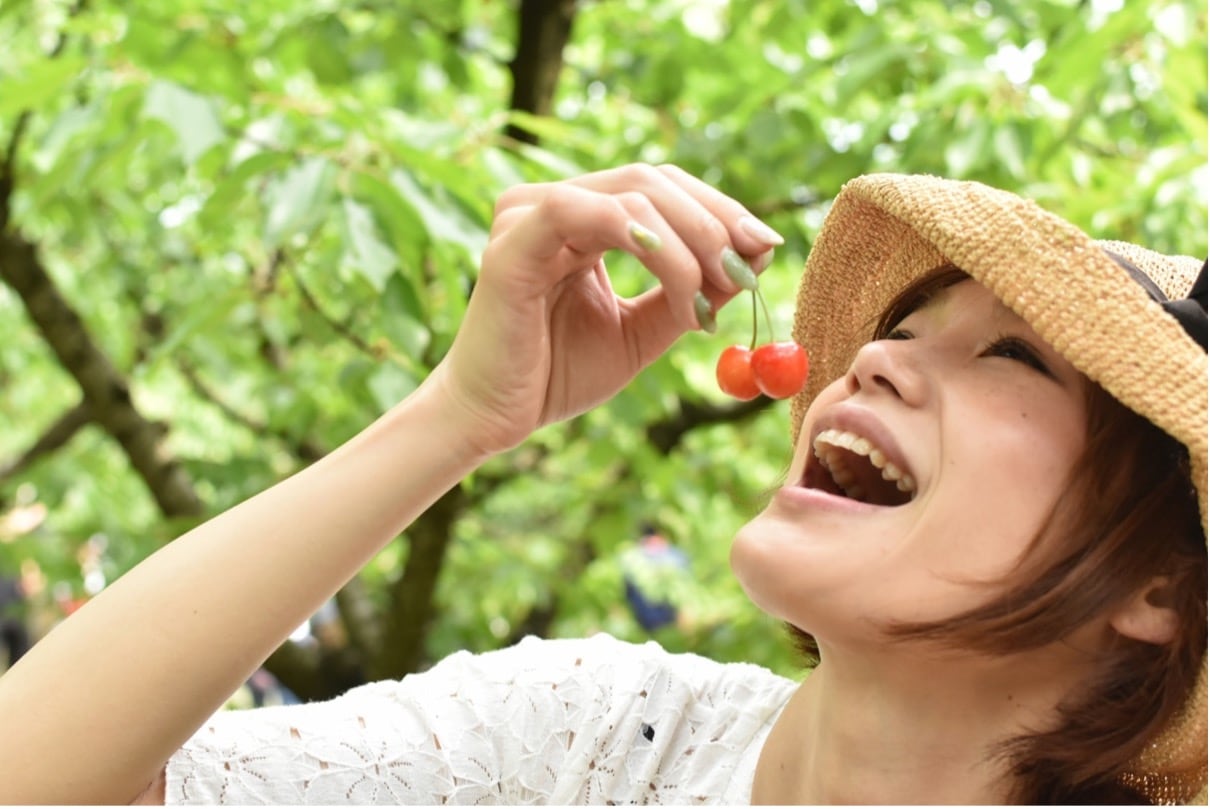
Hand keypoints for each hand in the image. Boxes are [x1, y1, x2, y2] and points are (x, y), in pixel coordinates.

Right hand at [428, 164, 783, 455]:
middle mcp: (554, 203)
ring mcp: (528, 215)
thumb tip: (757, 254)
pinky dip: (637, 233)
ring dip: (688, 244)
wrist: (492, 420)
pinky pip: (583, 212)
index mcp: (582, 219)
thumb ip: (693, 291)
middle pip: (654, 180)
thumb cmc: (558, 374)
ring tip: (705, 304)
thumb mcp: (645, 330)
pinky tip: (672, 272)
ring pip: (632, 193)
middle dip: (714, 223)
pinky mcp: (511, 242)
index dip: (720, 209)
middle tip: (749, 272)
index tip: (766, 246)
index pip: (663, 187)